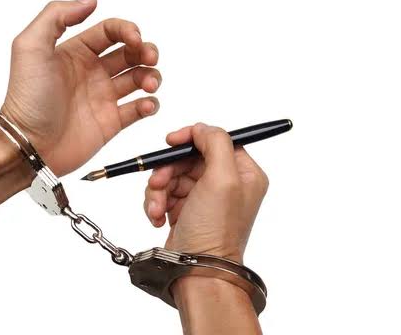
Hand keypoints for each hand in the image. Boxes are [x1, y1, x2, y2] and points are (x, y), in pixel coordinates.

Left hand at [1, 0, 161, 175]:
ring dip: (152, 76)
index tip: (135, 39)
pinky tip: (146, 104)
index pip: (110, 31)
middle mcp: (92, 72)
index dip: (127, 30)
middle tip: (149, 58)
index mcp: (76, 52)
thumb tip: (89, 0)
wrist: (29, 144)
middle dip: (146, 51)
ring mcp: (103, 97)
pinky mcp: (111, 122)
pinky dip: (150, 105)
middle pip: (130, 53)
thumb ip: (56, 16)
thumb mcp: (30, 46)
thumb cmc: (27, 98)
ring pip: (140, 78)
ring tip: (149, 85)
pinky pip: (140, 109)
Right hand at [143, 123, 268, 262]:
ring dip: (159, 189)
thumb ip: (216, 142)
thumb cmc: (214, 231)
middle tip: (158, 182)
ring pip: (173, 175)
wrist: (195, 271)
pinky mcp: (186, 212)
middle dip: (168, 170)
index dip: (192, 138)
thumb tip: (201, 128)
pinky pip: (164, 193)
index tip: (172, 142)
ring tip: (156, 208)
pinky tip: (156, 217)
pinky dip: (155, 202)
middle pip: (189, 158)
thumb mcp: (223, 179)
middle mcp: (227, 185)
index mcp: (245, 174)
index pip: (217, 140)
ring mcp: (205, 199)